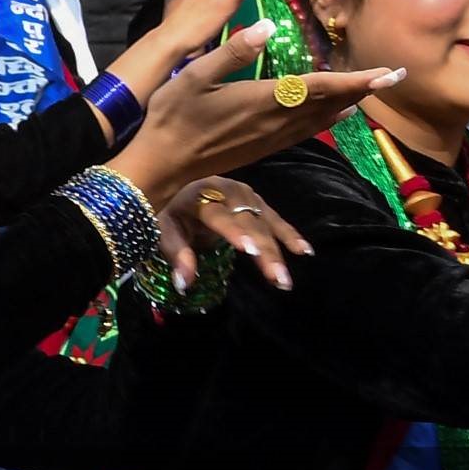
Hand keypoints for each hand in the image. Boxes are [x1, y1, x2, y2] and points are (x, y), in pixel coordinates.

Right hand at [114, 18, 403, 203]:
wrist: (161, 165)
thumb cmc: (171, 116)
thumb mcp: (194, 75)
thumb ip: (233, 51)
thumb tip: (269, 24)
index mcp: (263, 99)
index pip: (321, 86)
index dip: (358, 79)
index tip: (389, 73)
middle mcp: (275, 121)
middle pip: (329, 103)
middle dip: (363, 89)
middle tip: (395, 76)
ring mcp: (270, 138)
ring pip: (320, 119)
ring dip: (347, 103)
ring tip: (370, 91)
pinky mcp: (262, 148)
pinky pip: (305, 131)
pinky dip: (327, 120)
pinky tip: (336, 116)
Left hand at [158, 178, 307, 292]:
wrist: (178, 185)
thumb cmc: (170, 212)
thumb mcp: (164, 232)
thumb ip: (177, 255)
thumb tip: (185, 284)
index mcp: (201, 196)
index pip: (220, 217)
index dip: (235, 233)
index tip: (251, 250)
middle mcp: (228, 192)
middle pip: (249, 224)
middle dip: (265, 252)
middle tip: (277, 278)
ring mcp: (246, 194)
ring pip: (265, 224)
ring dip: (279, 250)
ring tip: (285, 277)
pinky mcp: (256, 200)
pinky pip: (274, 219)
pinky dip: (289, 235)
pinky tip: (304, 250)